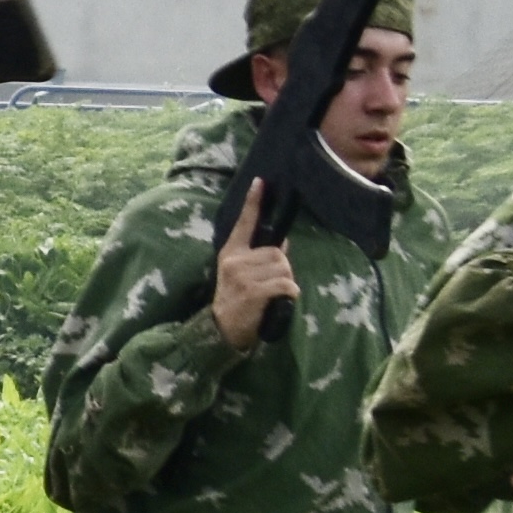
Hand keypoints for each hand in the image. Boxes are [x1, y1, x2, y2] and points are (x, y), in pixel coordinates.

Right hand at [207, 185, 292, 345]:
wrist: (223, 331)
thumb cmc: (238, 301)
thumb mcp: (242, 275)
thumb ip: (261, 258)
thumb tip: (284, 244)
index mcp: (231, 253)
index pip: (244, 224)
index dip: (254, 203)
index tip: (261, 182)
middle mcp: (234, 260)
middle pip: (278, 252)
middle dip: (282, 269)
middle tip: (271, 286)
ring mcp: (242, 275)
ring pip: (284, 268)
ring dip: (287, 283)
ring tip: (272, 296)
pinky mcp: (252, 291)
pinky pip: (286, 285)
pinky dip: (289, 295)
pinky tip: (277, 303)